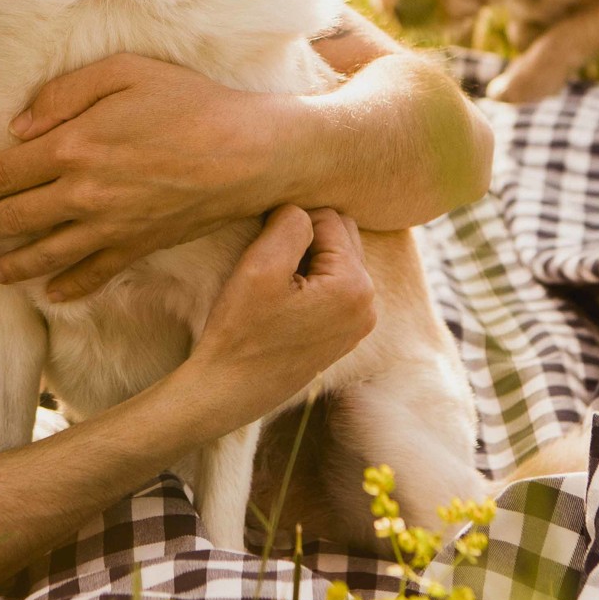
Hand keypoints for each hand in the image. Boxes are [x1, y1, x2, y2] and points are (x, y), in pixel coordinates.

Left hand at [0, 54, 294, 300]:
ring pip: (46, 254)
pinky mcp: (139, 246)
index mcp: (74, 146)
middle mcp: (84, 193)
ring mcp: (111, 226)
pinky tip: (51, 294)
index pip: (6, 172)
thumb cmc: (191, 102)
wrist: (251, 152)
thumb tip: (20, 127)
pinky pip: (94, 274)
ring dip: (12, 264)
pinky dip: (69, 288)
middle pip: (16, 216)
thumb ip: (65, 93)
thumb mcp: (126, 71)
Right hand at [187, 206, 376, 431]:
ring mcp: (359, 322)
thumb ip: (291, 223)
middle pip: (341, 236)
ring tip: (274, 284)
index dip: (288, 223)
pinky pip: (333, 285)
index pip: (327, 218)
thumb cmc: (242, 330)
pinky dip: (309, 280)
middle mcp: (369, 304)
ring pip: (336, 259)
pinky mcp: (344, 333)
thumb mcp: (262, 265)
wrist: (229, 390)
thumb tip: (302, 209)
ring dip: (306, 258)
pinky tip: (282, 300)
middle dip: (305, 238)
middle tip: (269, 263)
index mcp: (355, 285)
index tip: (263, 250)